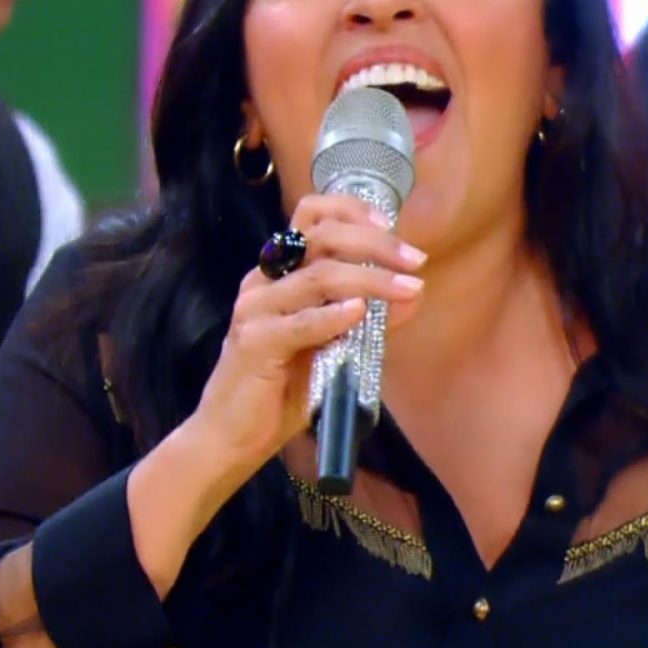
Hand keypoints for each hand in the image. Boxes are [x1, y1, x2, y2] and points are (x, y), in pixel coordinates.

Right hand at [191, 193, 426, 474]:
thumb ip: (369, 319)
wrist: (233, 437)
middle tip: (414, 261)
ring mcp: (255, 309)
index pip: (310, 214)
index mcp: (280, 272)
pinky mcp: (253, 342)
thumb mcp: (334, 346)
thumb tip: (414, 294)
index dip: (351, 209)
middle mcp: (264, 280)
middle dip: (375, 244)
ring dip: (371, 279)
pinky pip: (299, 322)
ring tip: (408, 289)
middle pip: (321, 236)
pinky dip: (332, 315)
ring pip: (319, 276)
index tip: (389, 224)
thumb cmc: (282, 389)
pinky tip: (359, 313)